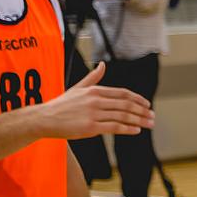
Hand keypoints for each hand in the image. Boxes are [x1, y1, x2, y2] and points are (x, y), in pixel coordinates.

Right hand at [33, 63, 156, 138]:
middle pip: (126, 104)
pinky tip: (136, 131)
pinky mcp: (90, 127)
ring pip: (123, 116)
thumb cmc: (61, 105)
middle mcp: (96, 100)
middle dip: (142, 111)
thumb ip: (93, 78)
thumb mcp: (78, 88)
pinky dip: (127, 129)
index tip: (147, 105)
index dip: (138, 99)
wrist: (44, 119)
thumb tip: (102, 65)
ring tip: (149, 124)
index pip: (123, 93)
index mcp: (95, 90)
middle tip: (152, 116)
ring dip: (139, 120)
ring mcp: (93, 114)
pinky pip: (114, 127)